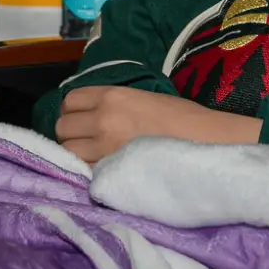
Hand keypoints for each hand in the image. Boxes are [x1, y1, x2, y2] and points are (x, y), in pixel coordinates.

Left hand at [53, 85, 257, 164]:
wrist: (205, 142)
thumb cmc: (182, 118)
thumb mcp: (143, 97)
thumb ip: (113, 104)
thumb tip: (91, 114)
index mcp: (112, 96)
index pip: (70, 101)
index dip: (74, 111)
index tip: (83, 119)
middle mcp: (102, 119)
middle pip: (63, 127)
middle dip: (72, 134)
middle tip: (89, 140)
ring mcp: (104, 148)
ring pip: (68, 151)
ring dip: (77, 154)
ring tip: (95, 157)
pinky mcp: (111, 172)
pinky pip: (84, 172)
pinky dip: (89, 171)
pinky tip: (104, 170)